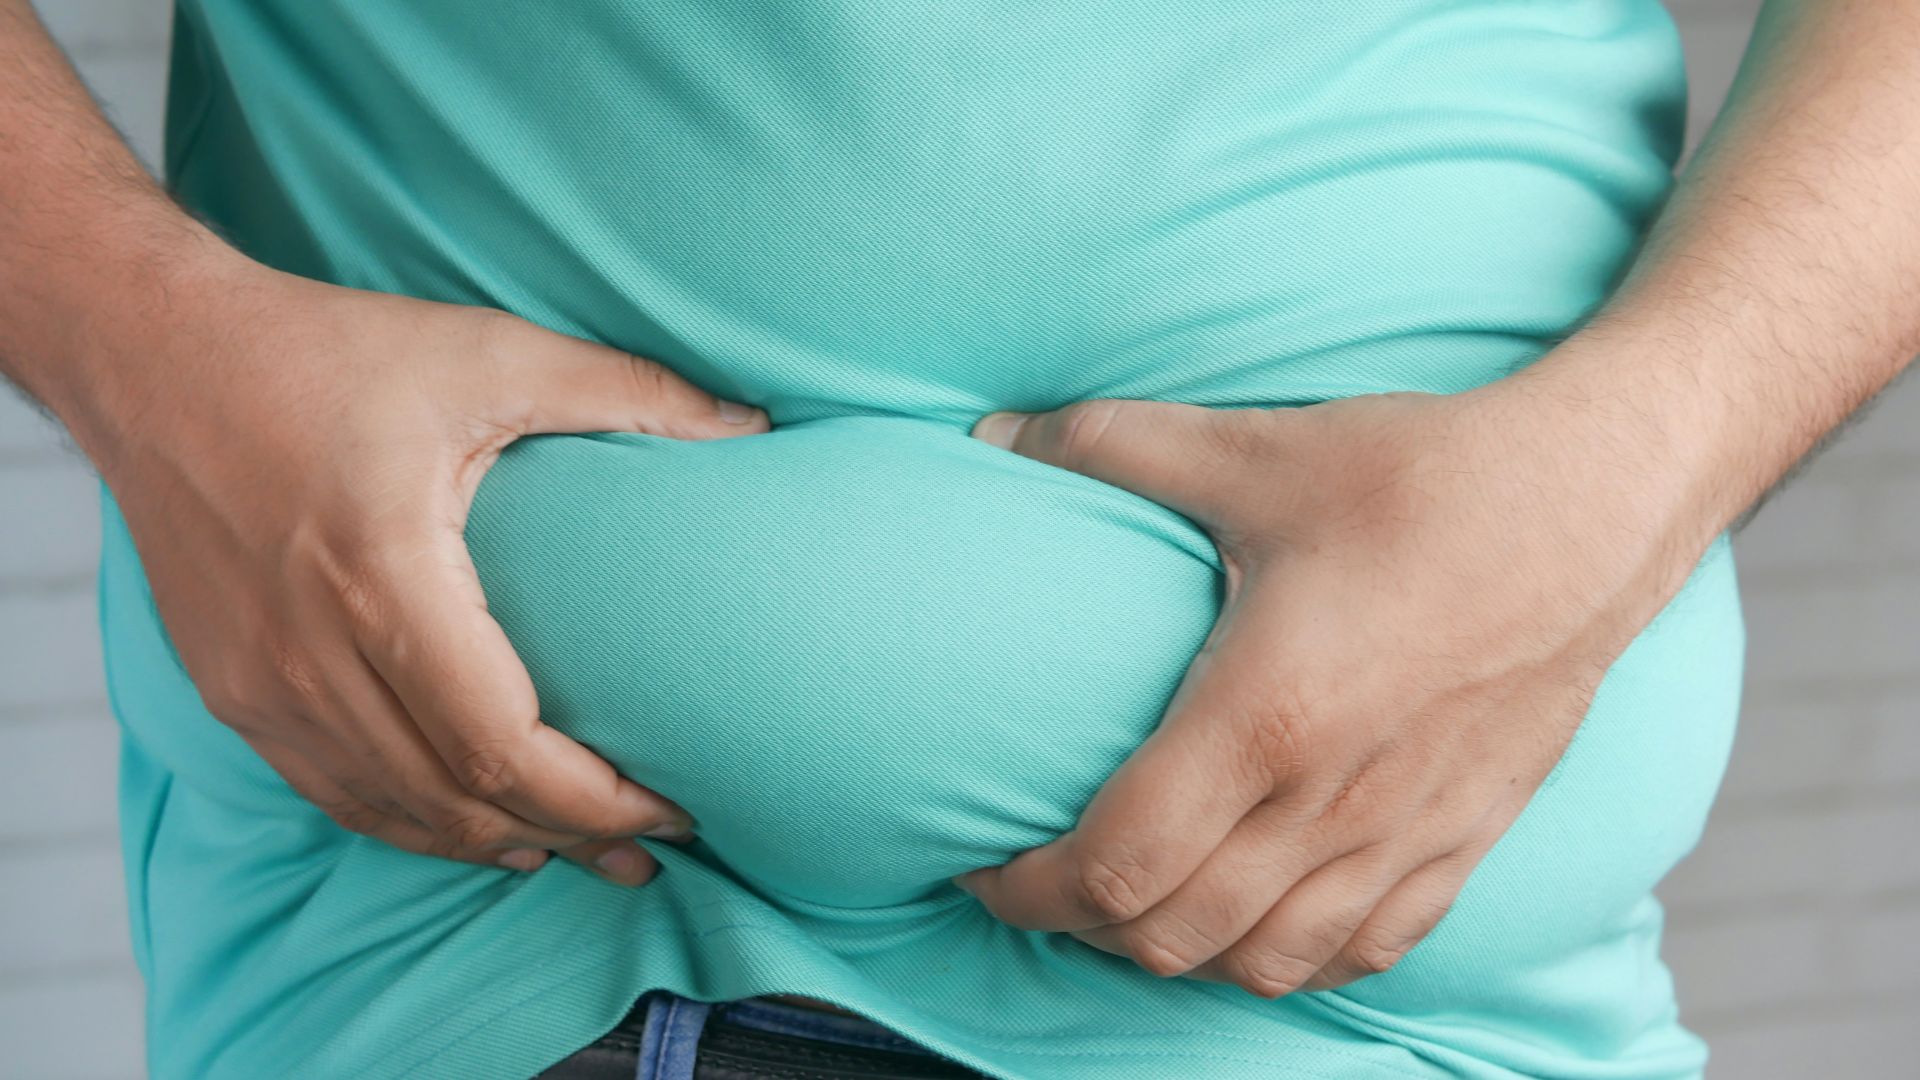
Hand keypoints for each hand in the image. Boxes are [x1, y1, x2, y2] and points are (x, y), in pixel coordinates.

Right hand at [91, 254, 766, 883]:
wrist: (155, 358)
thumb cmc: (326, 352)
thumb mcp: (488, 352)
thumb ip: (628, 391)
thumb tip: (751, 427)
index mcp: (382, 575)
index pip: (503, 744)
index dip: (596, 799)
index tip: (672, 806)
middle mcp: (309, 650)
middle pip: (456, 797)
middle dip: (567, 837)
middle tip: (649, 851)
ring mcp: (259, 684)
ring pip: (393, 812)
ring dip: (493, 843)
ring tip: (579, 854)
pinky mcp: (231, 690)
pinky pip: (333, 793)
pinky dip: (413, 824)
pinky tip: (473, 828)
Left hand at [956, 382, 1711, 995]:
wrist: (1598, 502)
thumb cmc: (1425, 477)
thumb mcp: (1254, 450)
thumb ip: (1109, 446)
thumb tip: (990, 435)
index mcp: (1265, 717)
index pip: (1117, 864)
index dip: (1029, 889)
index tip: (986, 865)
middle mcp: (1332, 802)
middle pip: (1173, 937)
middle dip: (1083, 928)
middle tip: (1046, 879)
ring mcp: (1406, 835)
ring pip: (1263, 963)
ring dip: (1179, 952)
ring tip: (1137, 901)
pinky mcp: (1466, 840)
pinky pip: (1365, 952)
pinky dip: (1289, 957)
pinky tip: (1258, 917)